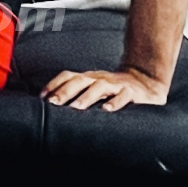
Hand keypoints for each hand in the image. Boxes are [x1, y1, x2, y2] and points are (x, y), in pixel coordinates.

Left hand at [39, 68, 167, 111]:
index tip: (41, 98)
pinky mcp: (132, 92)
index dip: (54, 85)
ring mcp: (116, 84)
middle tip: (53, 104)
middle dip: (65, 91)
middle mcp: (99, 79)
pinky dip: (116, 102)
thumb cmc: (112, 91)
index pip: (68, 76)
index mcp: (88, 78)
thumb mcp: (93, 90)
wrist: (146, 82)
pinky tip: (108, 110)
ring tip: (76, 107)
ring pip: (99, 87)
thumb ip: (76, 96)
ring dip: (86, 97)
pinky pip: (124, 96)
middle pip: (80, 80)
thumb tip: (50, 109)